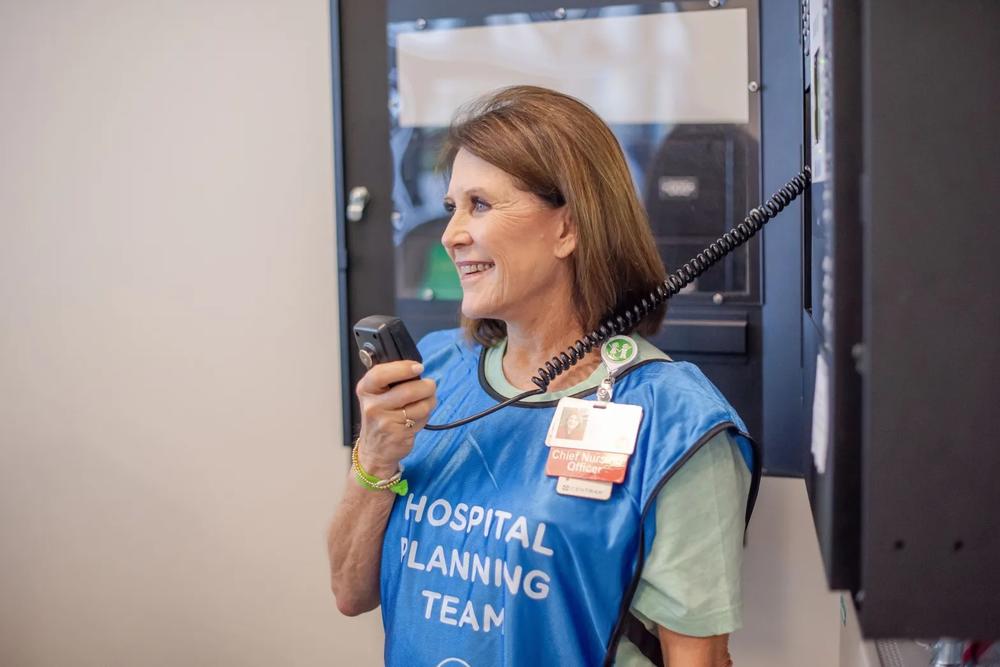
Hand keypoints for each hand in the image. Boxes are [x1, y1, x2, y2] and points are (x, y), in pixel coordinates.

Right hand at [355, 361, 436, 477]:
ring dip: (430, 402)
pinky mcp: (399, 434)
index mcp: (365, 389)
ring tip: (424, 403)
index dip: (403, 368)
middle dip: (427, 386)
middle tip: (429, 386)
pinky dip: (426, 416)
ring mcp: (385, 421)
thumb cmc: (380, 416)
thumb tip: (417, 370)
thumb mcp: (376, 394)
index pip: (381, 374)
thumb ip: (391, 379)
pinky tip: (417, 418)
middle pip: (409, 390)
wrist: (375, 449)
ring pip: (421, 405)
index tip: (418, 367)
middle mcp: (372, 405)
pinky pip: (422, 419)